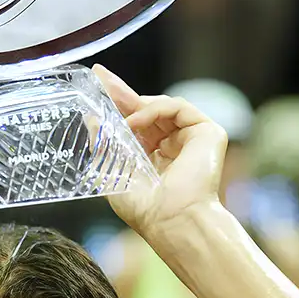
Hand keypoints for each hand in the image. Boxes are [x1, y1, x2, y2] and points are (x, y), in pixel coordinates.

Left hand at [93, 64, 227, 244]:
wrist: (172, 220)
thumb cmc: (144, 208)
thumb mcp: (112, 171)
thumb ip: (103, 143)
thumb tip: (90, 118)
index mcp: (153, 158)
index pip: (135, 124)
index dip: (117, 105)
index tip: (97, 84)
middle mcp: (173, 146)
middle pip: (147, 110)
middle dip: (122, 95)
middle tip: (100, 77)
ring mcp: (191, 139)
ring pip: (162, 106)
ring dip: (136, 107)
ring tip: (120, 119)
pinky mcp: (208, 132)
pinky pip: (178, 107)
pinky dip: (155, 109)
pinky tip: (137, 121)